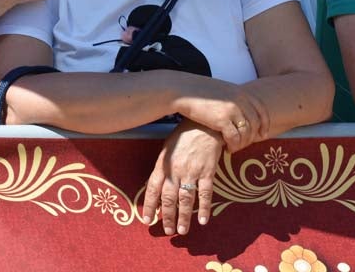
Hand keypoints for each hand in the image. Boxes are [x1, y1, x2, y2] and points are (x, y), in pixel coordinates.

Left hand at [142, 121, 222, 235]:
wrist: (204, 124)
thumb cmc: (183, 137)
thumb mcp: (167, 150)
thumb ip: (162, 170)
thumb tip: (158, 191)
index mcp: (163, 164)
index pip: (152, 189)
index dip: (149, 206)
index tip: (147, 221)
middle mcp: (175, 170)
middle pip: (169, 198)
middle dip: (167, 217)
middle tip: (167, 231)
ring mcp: (192, 171)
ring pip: (186, 199)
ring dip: (183, 216)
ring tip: (181, 231)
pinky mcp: (207, 171)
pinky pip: (205, 193)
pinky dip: (204, 208)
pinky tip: (203, 220)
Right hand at [172, 77, 268, 151]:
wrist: (183, 91)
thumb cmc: (199, 92)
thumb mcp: (222, 90)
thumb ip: (234, 98)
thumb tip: (242, 109)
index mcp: (241, 92)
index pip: (261, 110)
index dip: (264, 124)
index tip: (263, 134)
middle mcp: (240, 100)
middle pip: (256, 124)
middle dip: (252, 137)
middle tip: (244, 145)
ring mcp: (232, 110)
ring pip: (246, 133)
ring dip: (242, 144)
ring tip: (234, 148)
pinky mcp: (222, 120)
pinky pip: (235, 138)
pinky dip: (233, 146)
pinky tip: (227, 148)